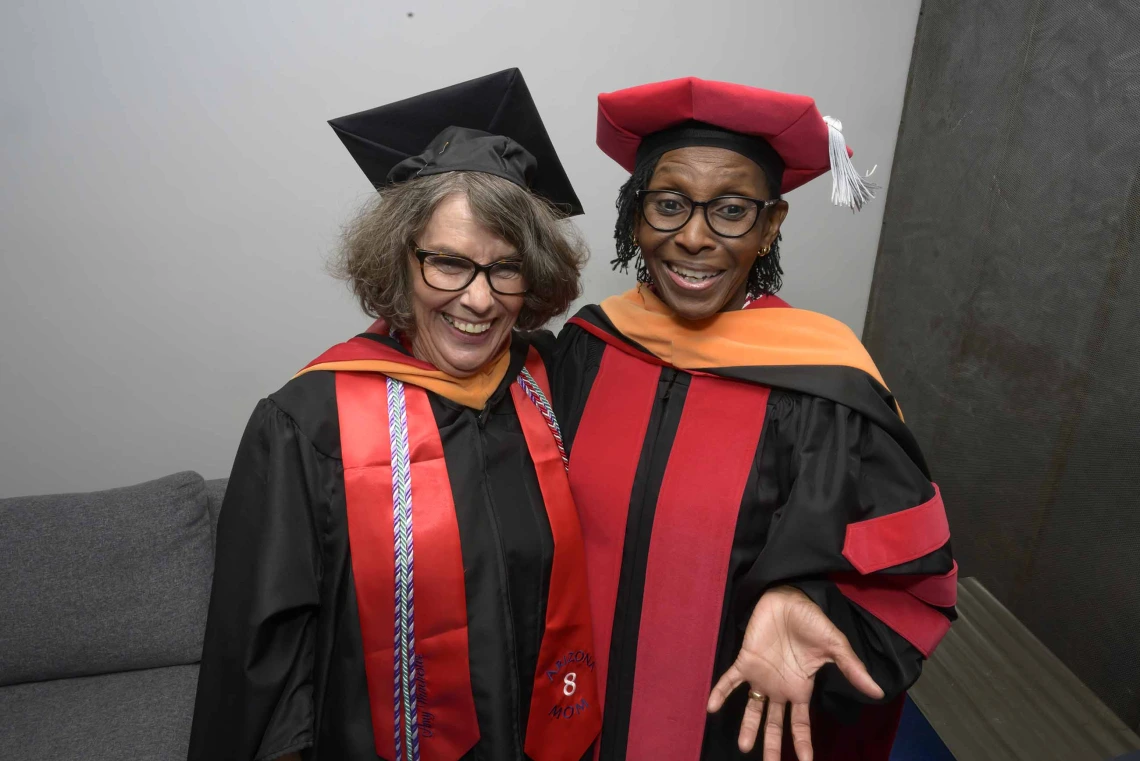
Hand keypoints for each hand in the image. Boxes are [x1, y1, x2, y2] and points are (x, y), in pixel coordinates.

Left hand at [706, 585, 883, 760]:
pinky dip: (720, 692)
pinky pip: (730, 680)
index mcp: (800, 688)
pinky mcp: (746, 660)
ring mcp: (762, 675)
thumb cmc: (812, 621)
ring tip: (743, 747)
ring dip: (747, 726)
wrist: (789, 598)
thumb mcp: (835, 646)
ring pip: (752, 707)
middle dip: (771, 745)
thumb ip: (852, 670)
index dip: (802, 744)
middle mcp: (780, 687)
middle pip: (774, 723)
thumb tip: (878, 692)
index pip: (800, 724)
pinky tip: (711, 707)